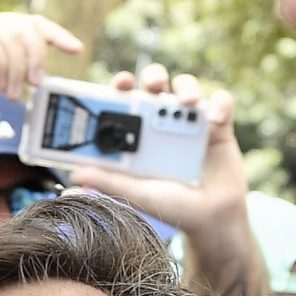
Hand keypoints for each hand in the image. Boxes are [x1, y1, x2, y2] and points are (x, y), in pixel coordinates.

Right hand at [0, 10, 83, 127]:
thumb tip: (37, 75)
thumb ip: (10, 70)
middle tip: (35, 82)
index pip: (32, 22)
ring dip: (16, 71)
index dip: (56, 34)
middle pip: (27, 27)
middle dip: (37, 57)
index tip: (76, 49)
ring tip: (9, 93)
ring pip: (12, 39)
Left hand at [68, 65, 250, 237]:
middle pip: (156, 83)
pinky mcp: (219, 126)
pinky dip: (220, 105)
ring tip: (189, 102)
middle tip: (154, 86)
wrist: (211, 219)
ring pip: (187, 86)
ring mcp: (192, 121)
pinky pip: (222, 103)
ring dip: (187, 86)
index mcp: (140, 131)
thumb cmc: (171, 205)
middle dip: (154, 76)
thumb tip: (74, 174)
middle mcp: (164, 120)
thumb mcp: (137, 193)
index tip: (121, 84)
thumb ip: (109, 182)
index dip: (122, 86)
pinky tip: (215, 119)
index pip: (127, 98)